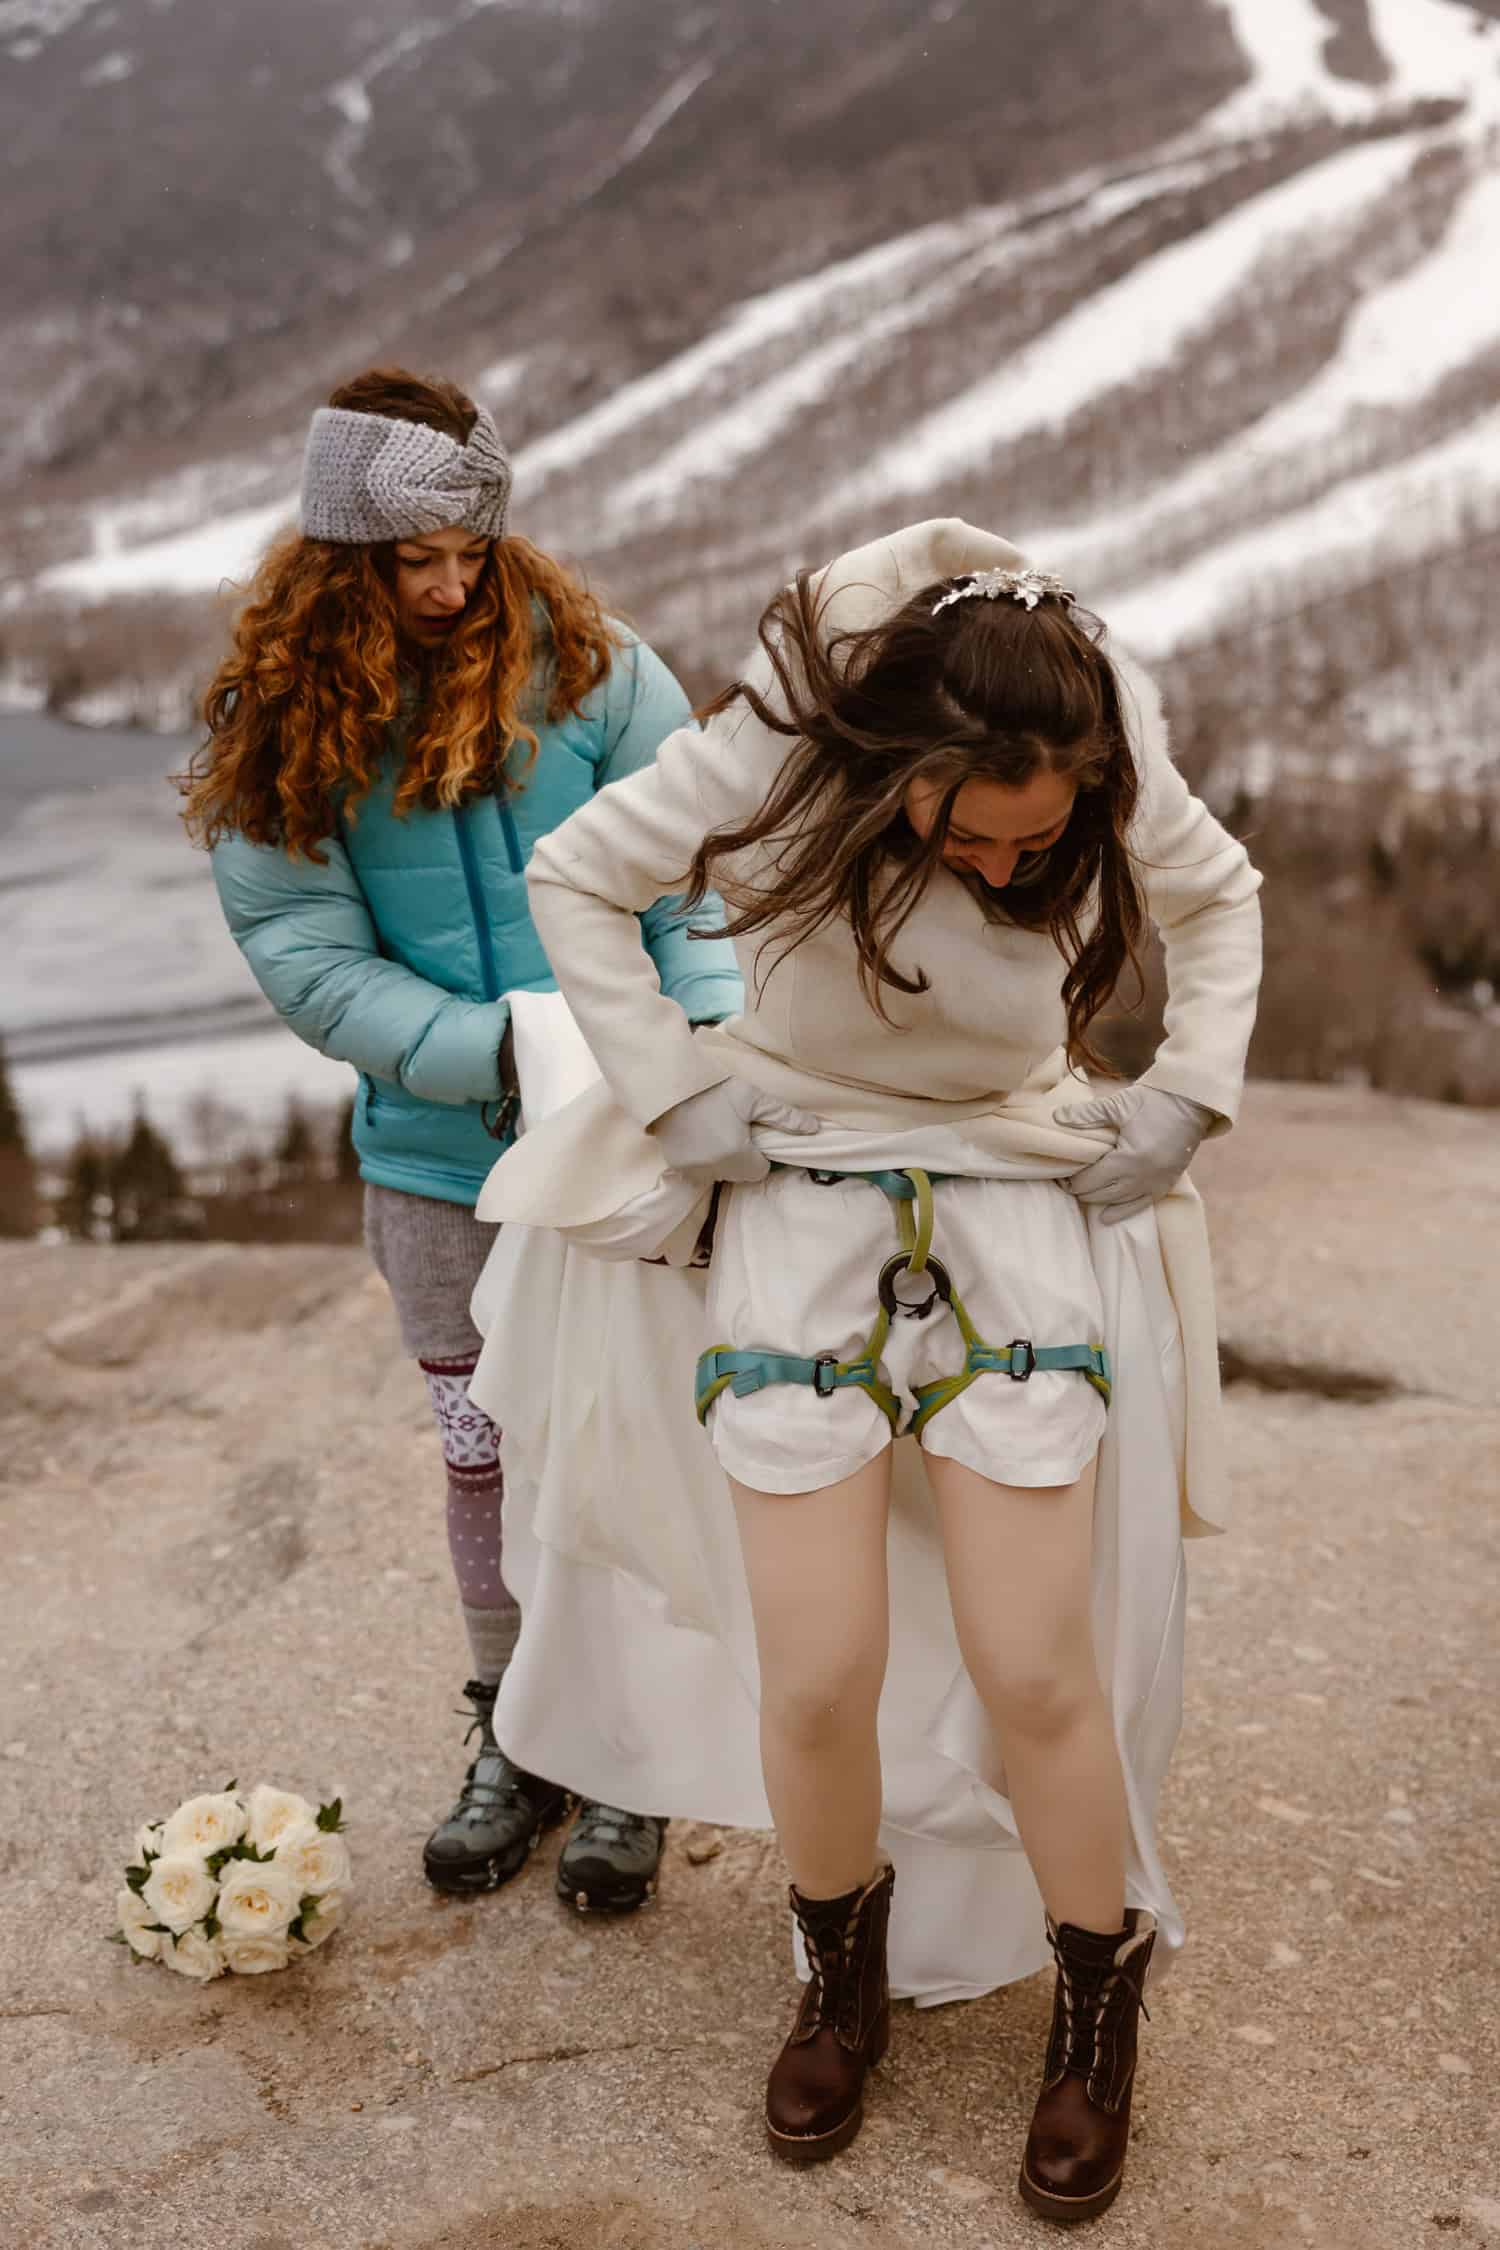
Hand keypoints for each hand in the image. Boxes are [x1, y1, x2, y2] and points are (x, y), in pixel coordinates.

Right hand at [651, 1080, 818, 1185]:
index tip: (749, 1134)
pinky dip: (701, 1161)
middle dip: (740, 1157)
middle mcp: (717, 1169)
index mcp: (738, 1155)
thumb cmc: (715, 1090)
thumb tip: (815, 1129)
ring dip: (720, 1161)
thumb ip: (784, 1116)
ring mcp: (695, 1171)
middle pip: (740, 1174)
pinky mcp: (678, 1168)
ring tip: (714, 1132)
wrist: (670, 1086)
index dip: (758, 1153)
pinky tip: (698, 1139)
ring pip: (719, 1175)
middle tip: (730, 1129)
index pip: (760, 1171)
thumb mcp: (752, 1098)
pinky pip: (698, 1173)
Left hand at [1055, 1085, 1215, 1223]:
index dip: (1071, 1180)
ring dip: (1097, 1199)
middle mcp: (1141, 1178)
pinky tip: (1106, 1217)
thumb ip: (1087, 1114)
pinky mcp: (1165, 1185)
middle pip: (1100, 1194)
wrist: (1194, 1104)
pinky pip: (1140, 1206)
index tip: (1060, 1174)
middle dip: (1081, 1189)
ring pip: (1117, 1203)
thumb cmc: (1155, 1101)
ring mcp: (1155, 1184)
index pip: (1090, 1180)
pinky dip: (1121, 1212)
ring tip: (1081, 1193)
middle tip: (1066, 1181)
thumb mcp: (1119, 1104)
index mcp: (1128, 1159)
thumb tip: (1056, 1117)